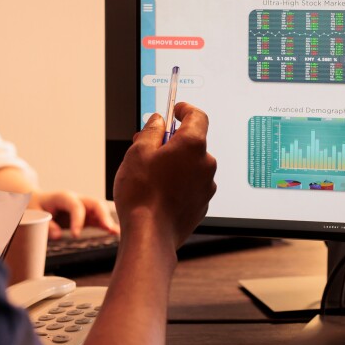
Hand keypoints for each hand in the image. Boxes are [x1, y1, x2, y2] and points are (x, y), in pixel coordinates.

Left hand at [30, 190, 119, 238]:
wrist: (36, 201)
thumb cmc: (34, 206)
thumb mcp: (34, 214)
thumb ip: (46, 225)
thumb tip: (58, 236)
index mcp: (64, 197)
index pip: (76, 206)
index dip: (78, 219)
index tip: (75, 235)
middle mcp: (76, 199)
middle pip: (94, 204)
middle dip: (103, 215)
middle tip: (108, 228)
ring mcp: (82, 207)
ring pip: (100, 211)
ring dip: (108, 221)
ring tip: (116, 232)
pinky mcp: (85, 216)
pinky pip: (98, 219)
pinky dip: (106, 225)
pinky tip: (115, 233)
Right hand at [112, 102, 216, 246]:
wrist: (150, 235)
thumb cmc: (142, 194)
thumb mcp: (137, 152)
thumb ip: (151, 131)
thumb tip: (158, 122)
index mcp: (192, 145)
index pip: (197, 116)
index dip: (185, 110)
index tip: (176, 110)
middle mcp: (206, 164)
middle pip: (192, 142)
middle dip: (173, 142)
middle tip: (149, 148)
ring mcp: (206, 186)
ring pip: (191, 165)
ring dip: (176, 164)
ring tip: (150, 175)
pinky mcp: (202, 204)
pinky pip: (192, 184)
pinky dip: (179, 183)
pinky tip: (159, 192)